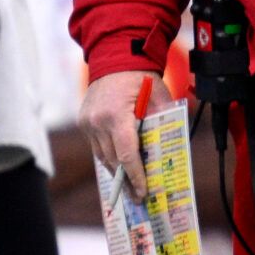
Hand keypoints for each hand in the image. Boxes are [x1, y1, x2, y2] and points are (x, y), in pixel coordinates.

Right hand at [79, 70, 174, 202]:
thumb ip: (165, 120)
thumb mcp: (160, 96)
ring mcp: (87, 122)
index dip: (136, 175)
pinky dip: (108, 156)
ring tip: (129, 187)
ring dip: (116, 171)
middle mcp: (97, 121)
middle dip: (127, 180)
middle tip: (138, 197)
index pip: (126, 154)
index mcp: (117, 114)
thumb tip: (172, 148)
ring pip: (102, 156)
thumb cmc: (141, 76)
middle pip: (113, 160)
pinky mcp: (83, 121)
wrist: (115, 57)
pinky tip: (119, 166)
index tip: (143, 191)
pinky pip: (96, 146)